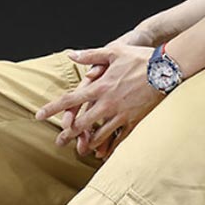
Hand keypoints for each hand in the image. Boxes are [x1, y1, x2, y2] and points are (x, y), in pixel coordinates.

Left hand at [59, 26, 155, 157]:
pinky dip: (110, 148)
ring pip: (99, 135)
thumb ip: (90, 55)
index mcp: (99, 87)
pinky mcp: (134, 121)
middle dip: (68, 135)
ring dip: (88, 143)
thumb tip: (71, 54)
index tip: (39, 116)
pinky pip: (119, 139)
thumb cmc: (139, 58)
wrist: (166, 69)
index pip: (70, 101)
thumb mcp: (114, 51)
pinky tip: (104, 154)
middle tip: (59, 142)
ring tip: (81, 149)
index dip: (52, 109)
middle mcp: (107, 103)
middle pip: (82, 124)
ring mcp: (121, 115)